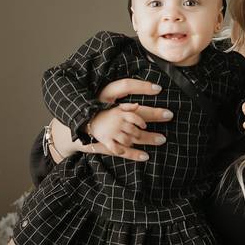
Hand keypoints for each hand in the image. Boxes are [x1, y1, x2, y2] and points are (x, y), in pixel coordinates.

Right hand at [46, 80, 172, 162]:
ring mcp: (110, 131)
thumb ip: (121, 97)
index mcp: (110, 102)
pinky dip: (135, 154)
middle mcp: (111, 116)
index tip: (159, 88)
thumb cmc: (92, 109)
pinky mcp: (107, 143)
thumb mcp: (105, 98)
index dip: (143, 88)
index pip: (128, 92)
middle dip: (154, 115)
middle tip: (170, 115)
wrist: (75, 126)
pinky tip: (146, 156)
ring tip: (162, 139)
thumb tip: (139, 99)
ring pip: (133, 135)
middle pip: (138, 117)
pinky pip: (123, 150)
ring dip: (148, 138)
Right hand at [87, 105, 149, 156]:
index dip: (141, 122)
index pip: (134, 117)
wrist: (90, 120)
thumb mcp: (117, 108)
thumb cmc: (108, 115)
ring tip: (129, 142)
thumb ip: (128, 106)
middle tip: (138, 136)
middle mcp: (117, 123)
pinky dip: (120, 150)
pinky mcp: (106, 140)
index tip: (144, 126)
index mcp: (121, 115)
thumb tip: (137, 105)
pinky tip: (122, 150)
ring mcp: (112, 132)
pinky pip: (115, 148)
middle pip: (133, 130)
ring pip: (126, 140)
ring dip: (129, 143)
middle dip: (137, 135)